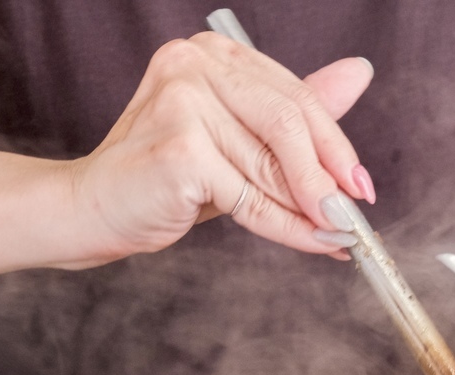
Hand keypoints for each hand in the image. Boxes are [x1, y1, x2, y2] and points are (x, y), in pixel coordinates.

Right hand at [66, 32, 374, 267]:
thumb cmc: (169, 179)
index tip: (361, 184)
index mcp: (215, 54)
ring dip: (311, 211)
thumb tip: (359, 74)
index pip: (294, 95)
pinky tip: (309, 241)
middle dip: (329, 176)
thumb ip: (295, 115)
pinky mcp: (178, 147)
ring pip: (273, 166)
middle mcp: (195, 63)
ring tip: (337, 237)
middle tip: (354, 216)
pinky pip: (251, 197)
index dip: (335, 145)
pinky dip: (286, 227)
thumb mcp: (241, 144)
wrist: (93, 210)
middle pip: (290, 122)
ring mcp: (182, 100)